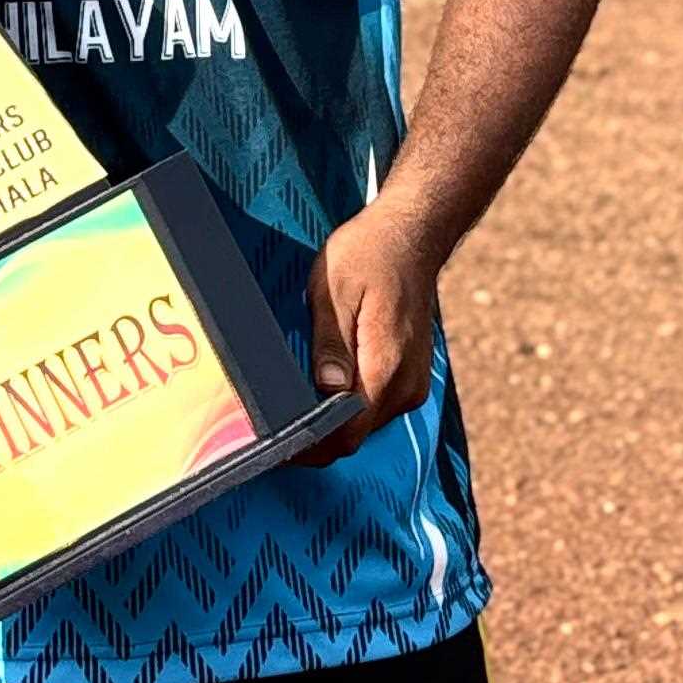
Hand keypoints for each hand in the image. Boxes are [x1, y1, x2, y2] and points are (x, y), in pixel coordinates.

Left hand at [295, 199, 438, 464]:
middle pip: (355, 435)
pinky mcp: (409, 377)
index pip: (348, 434)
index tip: (275, 447)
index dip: (311, 446)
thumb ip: (331, 343)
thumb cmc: (369, 253)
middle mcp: (406, 386)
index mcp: (387, 367)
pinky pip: (375, 406)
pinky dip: (349, 407)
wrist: (412, 235)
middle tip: (270, 428)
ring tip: (292, 408)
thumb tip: (326, 390)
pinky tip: (323, 390)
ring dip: (332, 422)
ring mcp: (412, 383)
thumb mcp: (334, 289)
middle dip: (316, 438)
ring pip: (365, 424)